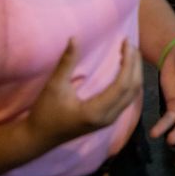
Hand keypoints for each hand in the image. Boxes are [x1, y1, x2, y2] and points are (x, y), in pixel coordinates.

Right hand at [26, 39, 142, 150]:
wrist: (39, 138)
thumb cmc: (45, 112)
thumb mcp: (54, 86)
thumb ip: (66, 62)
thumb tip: (74, 38)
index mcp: (97, 111)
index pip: (122, 84)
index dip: (128, 62)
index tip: (126, 43)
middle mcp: (108, 118)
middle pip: (132, 89)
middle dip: (135, 65)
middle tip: (131, 44)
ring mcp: (109, 120)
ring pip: (132, 95)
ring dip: (135, 73)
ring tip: (131, 52)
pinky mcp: (107, 119)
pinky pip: (126, 99)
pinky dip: (130, 82)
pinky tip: (126, 68)